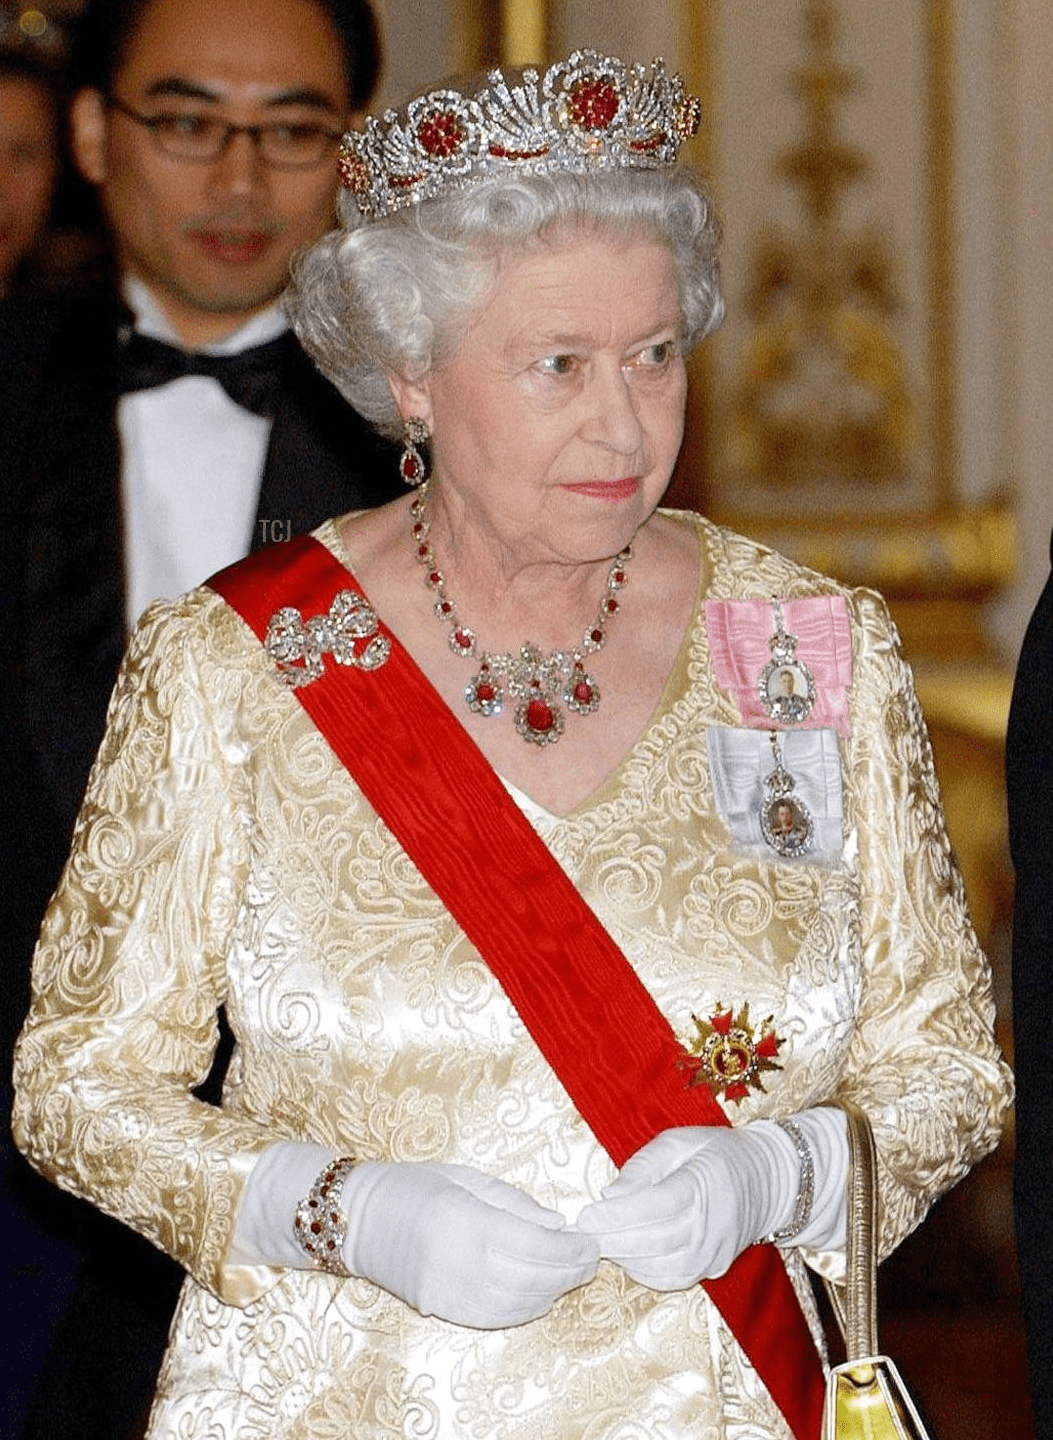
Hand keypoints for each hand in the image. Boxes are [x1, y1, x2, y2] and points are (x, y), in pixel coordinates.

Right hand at [342, 1161, 599, 1327]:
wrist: (358, 1218)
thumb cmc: (415, 1186)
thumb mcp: (467, 1179)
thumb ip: (515, 1203)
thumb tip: (559, 1225)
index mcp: (466, 1221)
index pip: (535, 1246)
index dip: (570, 1249)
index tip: (590, 1242)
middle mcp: (458, 1262)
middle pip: (531, 1278)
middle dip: (569, 1272)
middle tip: (590, 1258)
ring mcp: (448, 1292)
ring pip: (517, 1304)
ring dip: (551, 1291)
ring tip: (570, 1274)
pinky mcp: (440, 1309)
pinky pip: (494, 1317)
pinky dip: (524, 1309)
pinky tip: (540, 1294)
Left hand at [575, 1122, 800, 1287]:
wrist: (765, 1180)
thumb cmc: (713, 1153)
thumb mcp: (677, 1142)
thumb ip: (642, 1166)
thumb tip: (608, 1196)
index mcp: (704, 1183)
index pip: (657, 1206)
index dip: (618, 1216)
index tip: (587, 1216)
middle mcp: (713, 1224)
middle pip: (656, 1242)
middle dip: (613, 1241)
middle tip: (583, 1234)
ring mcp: (715, 1252)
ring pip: (662, 1268)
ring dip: (625, 1258)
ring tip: (602, 1241)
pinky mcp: (714, 1268)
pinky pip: (674, 1280)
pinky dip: (644, 1273)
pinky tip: (627, 1256)